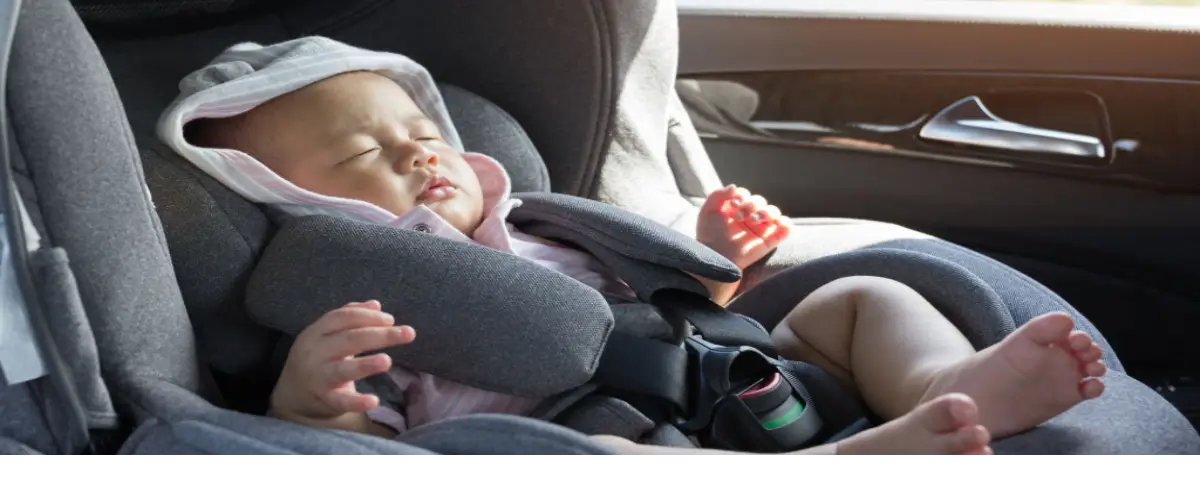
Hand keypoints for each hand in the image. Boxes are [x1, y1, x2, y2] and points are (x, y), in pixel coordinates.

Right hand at [269, 300, 414, 429]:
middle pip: (348, 339)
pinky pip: (341, 400)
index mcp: (316, 331)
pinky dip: (357, 402)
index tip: (391, 319)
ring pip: (342, 369)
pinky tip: (374, 401)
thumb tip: (376, 304)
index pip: (342, 317)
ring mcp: (317, 376)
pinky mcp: (323, 398)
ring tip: (387, 361)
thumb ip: (350, 318)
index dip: (368, 316)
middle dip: (380, 335)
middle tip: (408, 333)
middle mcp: (314, 352)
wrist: (291, 393)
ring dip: (365, 365)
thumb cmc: (317, 358)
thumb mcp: (327, 335)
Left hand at [696, 185, 790, 269]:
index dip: (742, 196)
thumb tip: (734, 187)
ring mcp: (761, 228)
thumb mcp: (707, 211)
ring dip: (766, 212)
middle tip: (740, 217)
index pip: (745, 195)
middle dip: (751, 205)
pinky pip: (786, 227)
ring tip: (754, 220)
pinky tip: (774, 223)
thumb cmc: (709, 236)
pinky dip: (785, 223)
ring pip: (773, 211)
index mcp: (736, 209)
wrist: (716, 256)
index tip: (734, 204)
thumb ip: (717, 195)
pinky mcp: (770, 239)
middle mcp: (750, 216)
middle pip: (759, 201)